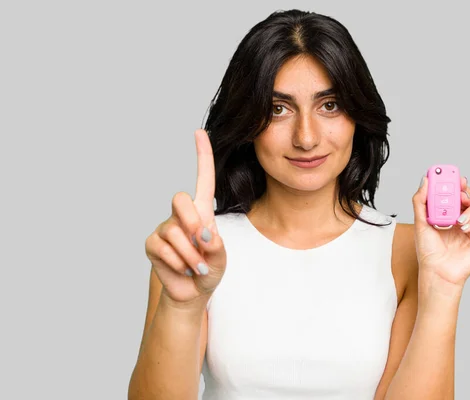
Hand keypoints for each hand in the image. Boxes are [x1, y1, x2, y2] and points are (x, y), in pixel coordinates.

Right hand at [145, 129, 226, 303]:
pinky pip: (164, 249)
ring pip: (175, 233)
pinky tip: (183, 270)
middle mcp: (181, 215)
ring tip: (198, 268)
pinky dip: (179, 264)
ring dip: (191, 257)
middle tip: (202, 242)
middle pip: (180, 199)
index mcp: (202, 211)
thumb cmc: (210, 269)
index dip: (202, 155)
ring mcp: (164, 228)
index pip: (203, 178)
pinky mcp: (152, 244)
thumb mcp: (221, 258)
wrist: (192, 292)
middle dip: (191, 221)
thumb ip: (216, 246)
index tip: (199, 132)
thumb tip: (202, 234)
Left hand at [412, 175, 469, 289]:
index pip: (462, 191)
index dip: (461, 182)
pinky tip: (463, 228)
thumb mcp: (420, 222)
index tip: (456, 179)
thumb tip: (425, 180)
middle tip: (459, 197)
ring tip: (458, 219)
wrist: (436, 271)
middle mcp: (466, 217)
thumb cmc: (429, 250)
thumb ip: (421, 200)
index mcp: (453, 211)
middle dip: (469, 193)